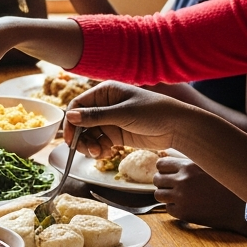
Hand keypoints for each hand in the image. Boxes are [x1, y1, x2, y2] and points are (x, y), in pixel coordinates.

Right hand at [61, 81, 191, 156]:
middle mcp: (105, 105)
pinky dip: (99, 150)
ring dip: (90, 146)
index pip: (78, 105)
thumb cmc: (152, 112)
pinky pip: (100, 142)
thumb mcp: (123, 113)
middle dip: (81, 137)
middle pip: (81, 122)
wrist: (177, 127)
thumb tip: (70, 116)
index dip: (71, 122)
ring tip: (99, 154)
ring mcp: (111, 120)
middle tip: (87, 150)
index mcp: (105, 92)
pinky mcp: (117, 134)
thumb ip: (96, 116)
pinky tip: (107, 154)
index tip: (70, 138)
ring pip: (89, 134)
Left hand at [152, 157, 246, 231]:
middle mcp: (183, 181)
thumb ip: (193, 162)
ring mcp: (182, 198)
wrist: (242, 209)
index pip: (161, 164)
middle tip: (173, 185)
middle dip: (163, 182)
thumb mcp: (212, 166)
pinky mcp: (184, 213)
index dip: (164, 169)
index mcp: (189, 166)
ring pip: (158, 194)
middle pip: (157, 179)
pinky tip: (186, 205)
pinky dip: (174, 207)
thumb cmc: (229, 186)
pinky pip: (168, 208)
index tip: (169, 173)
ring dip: (166, 194)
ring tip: (178, 195)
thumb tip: (174, 155)